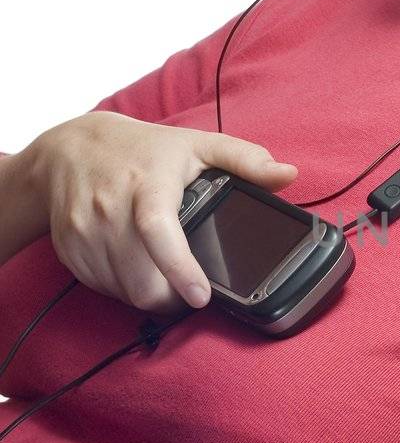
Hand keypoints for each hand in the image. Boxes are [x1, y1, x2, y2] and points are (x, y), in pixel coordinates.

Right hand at [27, 110, 298, 314]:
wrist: (70, 149)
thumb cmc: (144, 151)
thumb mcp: (197, 146)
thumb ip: (245, 160)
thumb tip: (287, 175)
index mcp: (147, 184)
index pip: (159, 231)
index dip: (180, 269)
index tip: (201, 297)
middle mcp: (109, 207)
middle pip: (141, 278)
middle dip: (171, 297)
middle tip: (191, 291)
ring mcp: (83, 230)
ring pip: (123, 290)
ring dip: (149, 295)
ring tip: (166, 279)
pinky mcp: (69, 249)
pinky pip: (101, 287)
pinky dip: (123, 289)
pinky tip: (137, 270)